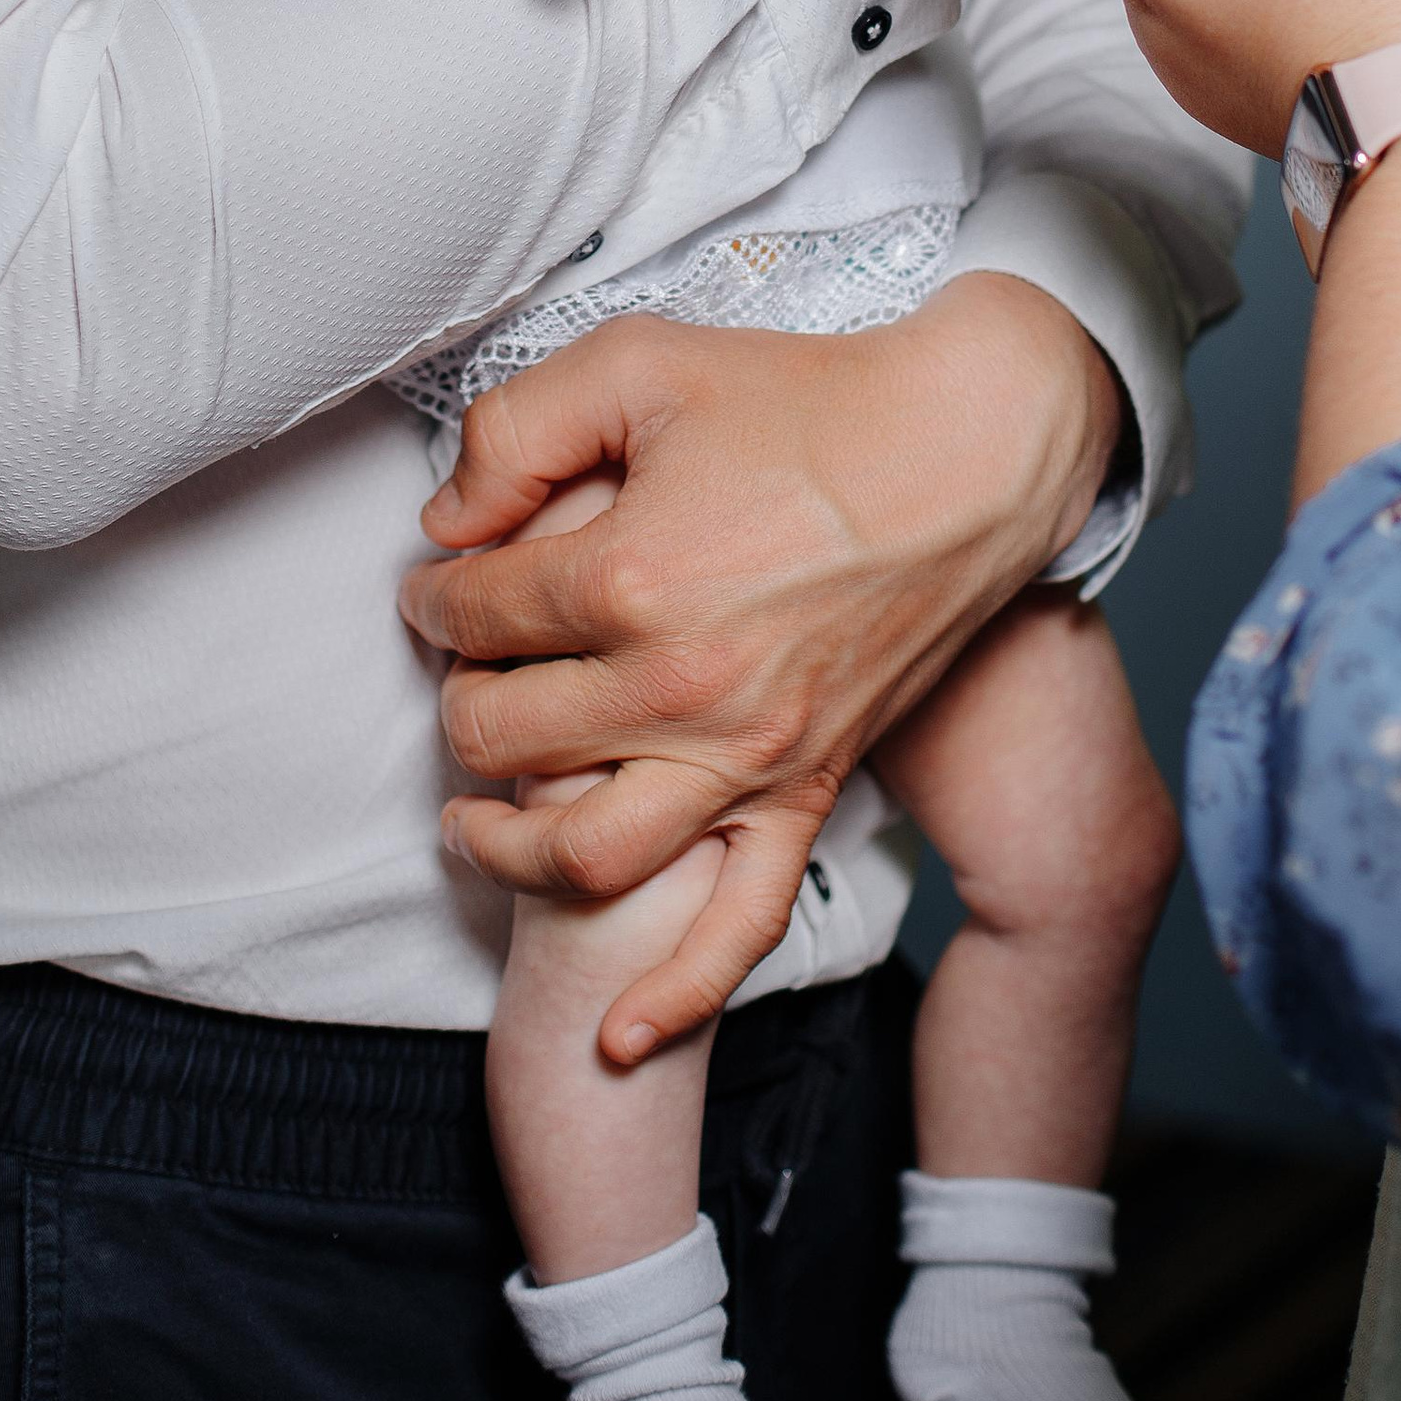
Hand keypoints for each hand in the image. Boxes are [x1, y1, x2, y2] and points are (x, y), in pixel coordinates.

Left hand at [397, 279, 1119, 1057]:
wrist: (965, 451)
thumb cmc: (806, 397)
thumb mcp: (639, 362)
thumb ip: (519, 431)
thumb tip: (447, 522)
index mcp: (630, 574)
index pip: (472, 611)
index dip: (435, 591)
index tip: (442, 578)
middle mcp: (681, 686)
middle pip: (503, 732)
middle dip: (460, 696)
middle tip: (467, 663)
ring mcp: (750, 754)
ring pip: (584, 854)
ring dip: (504, 847)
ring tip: (471, 818)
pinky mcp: (809, 791)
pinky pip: (738, 927)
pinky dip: (673, 998)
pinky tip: (618, 1037)